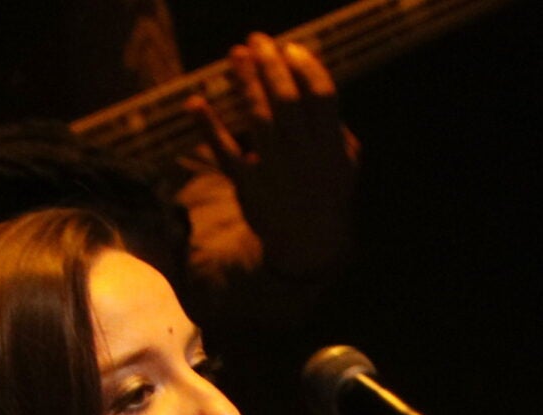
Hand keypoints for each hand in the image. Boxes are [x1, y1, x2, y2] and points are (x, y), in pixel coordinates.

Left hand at [187, 34, 358, 279]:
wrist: (310, 245)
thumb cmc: (328, 195)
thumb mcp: (345, 162)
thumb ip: (335, 127)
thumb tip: (315, 87)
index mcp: (331, 146)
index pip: (322, 96)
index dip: (306, 68)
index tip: (290, 48)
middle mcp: (304, 155)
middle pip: (287, 101)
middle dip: (270, 66)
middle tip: (257, 40)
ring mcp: (275, 170)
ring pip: (257, 118)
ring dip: (245, 83)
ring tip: (235, 55)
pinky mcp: (248, 185)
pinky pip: (225, 152)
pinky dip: (209, 127)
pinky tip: (196, 102)